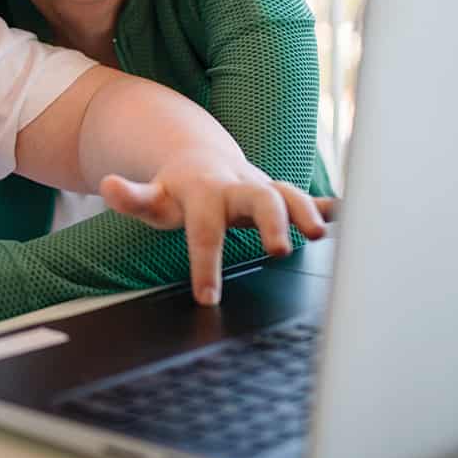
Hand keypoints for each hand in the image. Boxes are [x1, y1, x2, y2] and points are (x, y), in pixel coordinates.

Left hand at [99, 150, 336, 306]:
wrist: (200, 159)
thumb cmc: (174, 190)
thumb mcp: (150, 198)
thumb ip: (131, 196)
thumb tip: (106, 183)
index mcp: (205, 192)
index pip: (205, 230)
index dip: (205, 263)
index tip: (207, 298)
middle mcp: (239, 187)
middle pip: (260, 197)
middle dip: (271, 220)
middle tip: (280, 250)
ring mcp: (263, 188)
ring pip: (290, 193)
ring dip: (307, 212)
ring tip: (320, 236)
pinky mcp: (282, 194)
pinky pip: (311, 198)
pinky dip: (331, 208)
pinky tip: (350, 218)